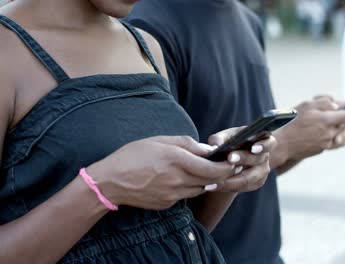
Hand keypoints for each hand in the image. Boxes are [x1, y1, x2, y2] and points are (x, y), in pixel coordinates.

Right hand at [86, 136, 234, 209]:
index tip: (234, 161)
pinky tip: (183, 179)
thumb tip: (207, 149)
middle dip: (222, 174)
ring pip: (200, 189)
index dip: (227, 166)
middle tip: (229, 166)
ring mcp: (173, 194)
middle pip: (210, 180)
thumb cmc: (132, 156)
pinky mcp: (167, 203)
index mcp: (176, 160)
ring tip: (206, 171)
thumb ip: (185, 143)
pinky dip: (190, 187)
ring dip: (207, 181)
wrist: (111, 182)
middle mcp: (178, 179)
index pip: (212, 168)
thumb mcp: (158, 140)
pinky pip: (186, 195)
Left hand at [207, 127, 276, 191]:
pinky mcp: (256, 183)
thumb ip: (219, 139)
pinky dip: (227, 187)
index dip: (262, 146)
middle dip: (243, 158)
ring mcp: (262, 171)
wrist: (234, 157)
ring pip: (249, 178)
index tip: (253, 148)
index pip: (268, 142)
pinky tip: (213, 186)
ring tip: (214, 181)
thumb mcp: (225, 137)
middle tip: (230, 158)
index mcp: (262, 140)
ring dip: (231, 180)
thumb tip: (215, 146)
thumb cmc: (231, 142)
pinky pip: (243, 187)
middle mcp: (265, 156)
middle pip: (257, 159)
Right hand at [274, 97, 344, 161]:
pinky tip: (328, 132)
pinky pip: (335, 142)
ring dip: (344, 128)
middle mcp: (330, 133)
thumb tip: (338, 105)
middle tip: (343, 113)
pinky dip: (335, 136)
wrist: (282, 143)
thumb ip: (325, 102)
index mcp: (327, 120)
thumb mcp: (306, 105)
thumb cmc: (291, 122)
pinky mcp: (323, 149)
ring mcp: (327, 143)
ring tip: (337, 123)